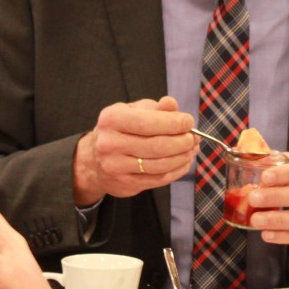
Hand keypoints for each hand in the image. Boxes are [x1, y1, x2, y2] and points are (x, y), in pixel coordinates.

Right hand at [72, 95, 197, 203]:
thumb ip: (154, 108)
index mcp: (112, 120)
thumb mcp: (132, 111)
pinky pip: (158, 179)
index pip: (148, 122)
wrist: (94, 160)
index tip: (189, 122)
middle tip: (194, 138)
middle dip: (181, 142)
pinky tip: (184, 162)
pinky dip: (176, 171)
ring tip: (192, 149)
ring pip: (159, 165)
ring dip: (182, 157)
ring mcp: (116, 167)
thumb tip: (172, 104)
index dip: (173, 123)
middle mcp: (110, 144)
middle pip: (156, 146)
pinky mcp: (125, 184)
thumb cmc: (119, 130)